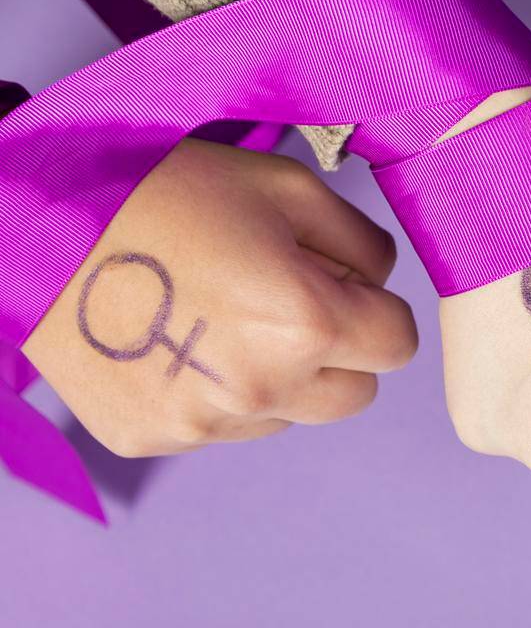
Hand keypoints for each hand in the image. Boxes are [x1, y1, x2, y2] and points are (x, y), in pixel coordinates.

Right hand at [23, 139, 418, 454]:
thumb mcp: (282, 187)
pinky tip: (174, 339)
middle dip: (336, 351)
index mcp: (308, 323)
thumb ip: (360, 242)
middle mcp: (265, 388)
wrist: (37, 229)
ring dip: (277, 376)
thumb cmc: (163, 194)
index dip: (374, 309)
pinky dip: (215, 393)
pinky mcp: (155, 439)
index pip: (396, 344)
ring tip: (216, 314)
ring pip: (290, 414)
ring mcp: (206, 424)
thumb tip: (381, 283)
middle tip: (282, 301)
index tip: (339, 286)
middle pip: (354, 392)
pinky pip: (222, 426)